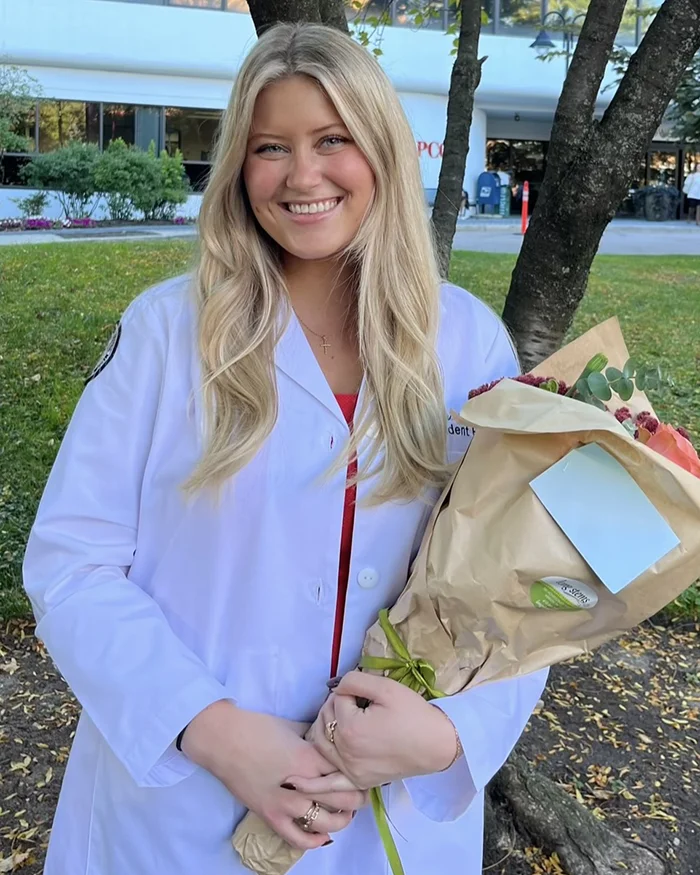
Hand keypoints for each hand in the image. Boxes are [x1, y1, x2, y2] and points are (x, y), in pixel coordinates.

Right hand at [181, 700, 365, 849]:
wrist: (223, 739)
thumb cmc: (258, 727)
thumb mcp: (293, 727)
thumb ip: (314, 740)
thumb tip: (331, 744)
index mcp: (309, 758)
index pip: (345, 772)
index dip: (358, 772)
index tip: (365, 770)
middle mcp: (301, 784)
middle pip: (343, 798)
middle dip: (358, 797)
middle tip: (363, 792)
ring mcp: (285, 804)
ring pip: (326, 821)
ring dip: (342, 819)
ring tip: (346, 811)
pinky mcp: (270, 816)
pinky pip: (297, 837)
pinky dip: (314, 840)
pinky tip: (323, 834)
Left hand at [288, 671, 457, 793]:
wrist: (437, 744)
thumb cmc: (413, 714)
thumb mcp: (386, 688)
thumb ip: (355, 681)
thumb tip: (337, 687)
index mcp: (350, 728)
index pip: (335, 701)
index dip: (348, 692)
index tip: (365, 694)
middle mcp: (345, 752)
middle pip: (323, 721)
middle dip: (334, 707)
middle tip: (355, 702)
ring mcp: (350, 770)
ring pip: (320, 746)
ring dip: (323, 730)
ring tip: (337, 719)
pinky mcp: (358, 781)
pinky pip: (329, 785)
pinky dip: (312, 784)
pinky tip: (294, 782)